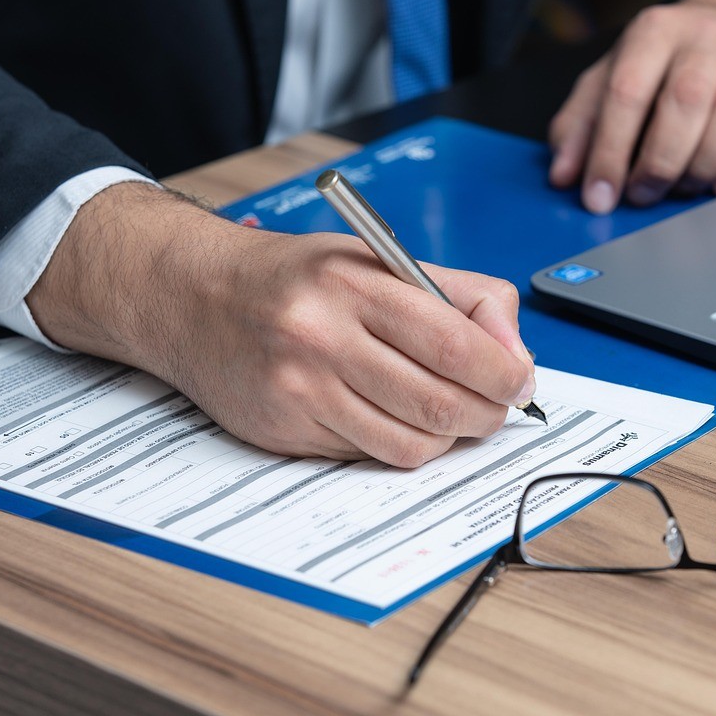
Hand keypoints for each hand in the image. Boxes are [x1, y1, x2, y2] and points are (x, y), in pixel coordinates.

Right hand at [28, 183, 535, 466]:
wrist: (194, 298)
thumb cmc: (299, 279)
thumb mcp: (380, 259)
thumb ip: (459, 297)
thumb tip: (514, 354)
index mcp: (354, 285)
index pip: (454, 344)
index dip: (503, 373)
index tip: (520, 381)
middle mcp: (323, 338)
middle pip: (439, 404)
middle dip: (486, 414)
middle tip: (495, 406)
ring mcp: (300, 391)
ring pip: (410, 444)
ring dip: (448, 438)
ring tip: (449, 414)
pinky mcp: (284, 432)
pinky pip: (369, 456)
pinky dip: (400, 445)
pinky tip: (396, 419)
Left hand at [549, 0, 715, 213]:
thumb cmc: (668, 61)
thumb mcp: (613, 74)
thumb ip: (580, 123)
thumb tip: (564, 175)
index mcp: (655, 31)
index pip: (627, 91)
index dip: (609, 152)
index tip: (598, 196)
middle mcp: (708, 39)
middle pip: (685, 102)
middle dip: (658, 163)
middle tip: (643, 194)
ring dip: (702, 167)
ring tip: (682, 185)